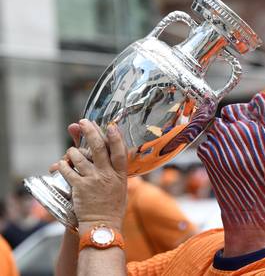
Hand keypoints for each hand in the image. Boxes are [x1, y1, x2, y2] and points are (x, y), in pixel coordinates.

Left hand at [57, 119, 127, 234]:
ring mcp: (93, 180)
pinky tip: (62, 165)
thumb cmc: (112, 207)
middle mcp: (107, 175)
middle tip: (83, 121)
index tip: (111, 125)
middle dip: (90, 131)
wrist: (102, 226)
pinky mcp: (79, 187)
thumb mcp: (120, 187)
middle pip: (98, 147)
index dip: (115, 137)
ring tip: (71, 151)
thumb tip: (111, 154)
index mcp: (120, 175)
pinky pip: (67, 169)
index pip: (119, 151)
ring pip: (79, 156)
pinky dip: (63, 165)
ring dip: (72, 151)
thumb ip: (115, 170)